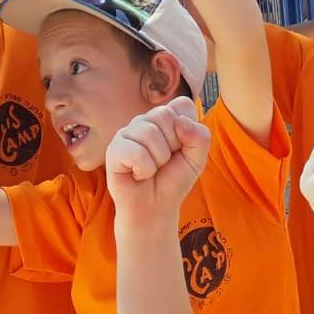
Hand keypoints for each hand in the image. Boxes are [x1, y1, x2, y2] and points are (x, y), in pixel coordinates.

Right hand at [105, 98, 208, 222]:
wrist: (155, 207)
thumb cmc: (174, 180)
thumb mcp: (197, 159)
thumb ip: (200, 137)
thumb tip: (180, 122)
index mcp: (166, 117)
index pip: (182, 105)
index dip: (188, 130)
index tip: (182, 148)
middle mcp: (145, 121)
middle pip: (165, 115)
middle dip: (172, 145)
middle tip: (165, 162)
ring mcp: (127, 133)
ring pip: (149, 133)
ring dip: (158, 160)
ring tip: (151, 169)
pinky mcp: (114, 149)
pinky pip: (135, 152)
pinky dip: (143, 170)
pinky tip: (138, 174)